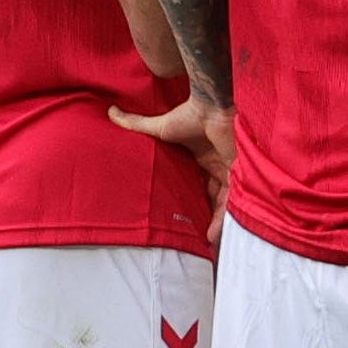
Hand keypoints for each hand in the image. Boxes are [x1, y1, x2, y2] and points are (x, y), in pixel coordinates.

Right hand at [112, 97, 235, 238]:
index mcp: (203, 157)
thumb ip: (136, 124)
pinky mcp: (236, 172)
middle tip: (195, 234)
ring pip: (223, 202)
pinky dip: (222, 217)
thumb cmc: (188, 114)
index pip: (201, 182)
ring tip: (203, 241)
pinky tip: (211, 234)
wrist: (210, 106)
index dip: (193, 198)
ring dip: (214, 221)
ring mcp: (229, 168)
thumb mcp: (159, 127)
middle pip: (214, 195)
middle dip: (206, 214)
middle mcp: (218, 164)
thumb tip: (111, 113)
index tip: (183, 214)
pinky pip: (230, 201)